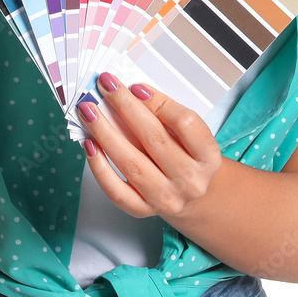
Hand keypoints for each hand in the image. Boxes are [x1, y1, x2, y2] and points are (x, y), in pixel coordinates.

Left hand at [77, 72, 222, 220]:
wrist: (190, 195)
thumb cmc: (186, 155)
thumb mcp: (188, 134)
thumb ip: (165, 113)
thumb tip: (131, 93)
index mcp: (208, 156)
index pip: (185, 123)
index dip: (159, 102)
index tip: (135, 87)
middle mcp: (191, 181)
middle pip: (154, 139)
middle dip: (125, 107)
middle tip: (105, 85)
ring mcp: (167, 199)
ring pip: (132, 164)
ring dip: (106, 133)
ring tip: (88, 111)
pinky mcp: (144, 211)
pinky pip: (117, 191)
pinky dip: (100, 168)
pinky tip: (89, 144)